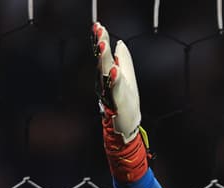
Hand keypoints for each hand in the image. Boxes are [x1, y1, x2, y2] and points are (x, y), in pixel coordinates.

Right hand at [92, 21, 141, 141]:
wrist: (126, 126)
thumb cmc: (125, 102)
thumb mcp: (126, 78)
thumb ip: (123, 60)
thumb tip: (120, 43)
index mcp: (108, 74)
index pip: (103, 54)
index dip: (100, 39)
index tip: (98, 25)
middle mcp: (106, 81)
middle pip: (103, 59)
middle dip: (101, 44)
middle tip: (99, 29)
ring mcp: (110, 91)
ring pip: (105, 72)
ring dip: (105, 57)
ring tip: (104, 43)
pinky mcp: (117, 102)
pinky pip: (114, 89)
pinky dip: (114, 79)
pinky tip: (114, 69)